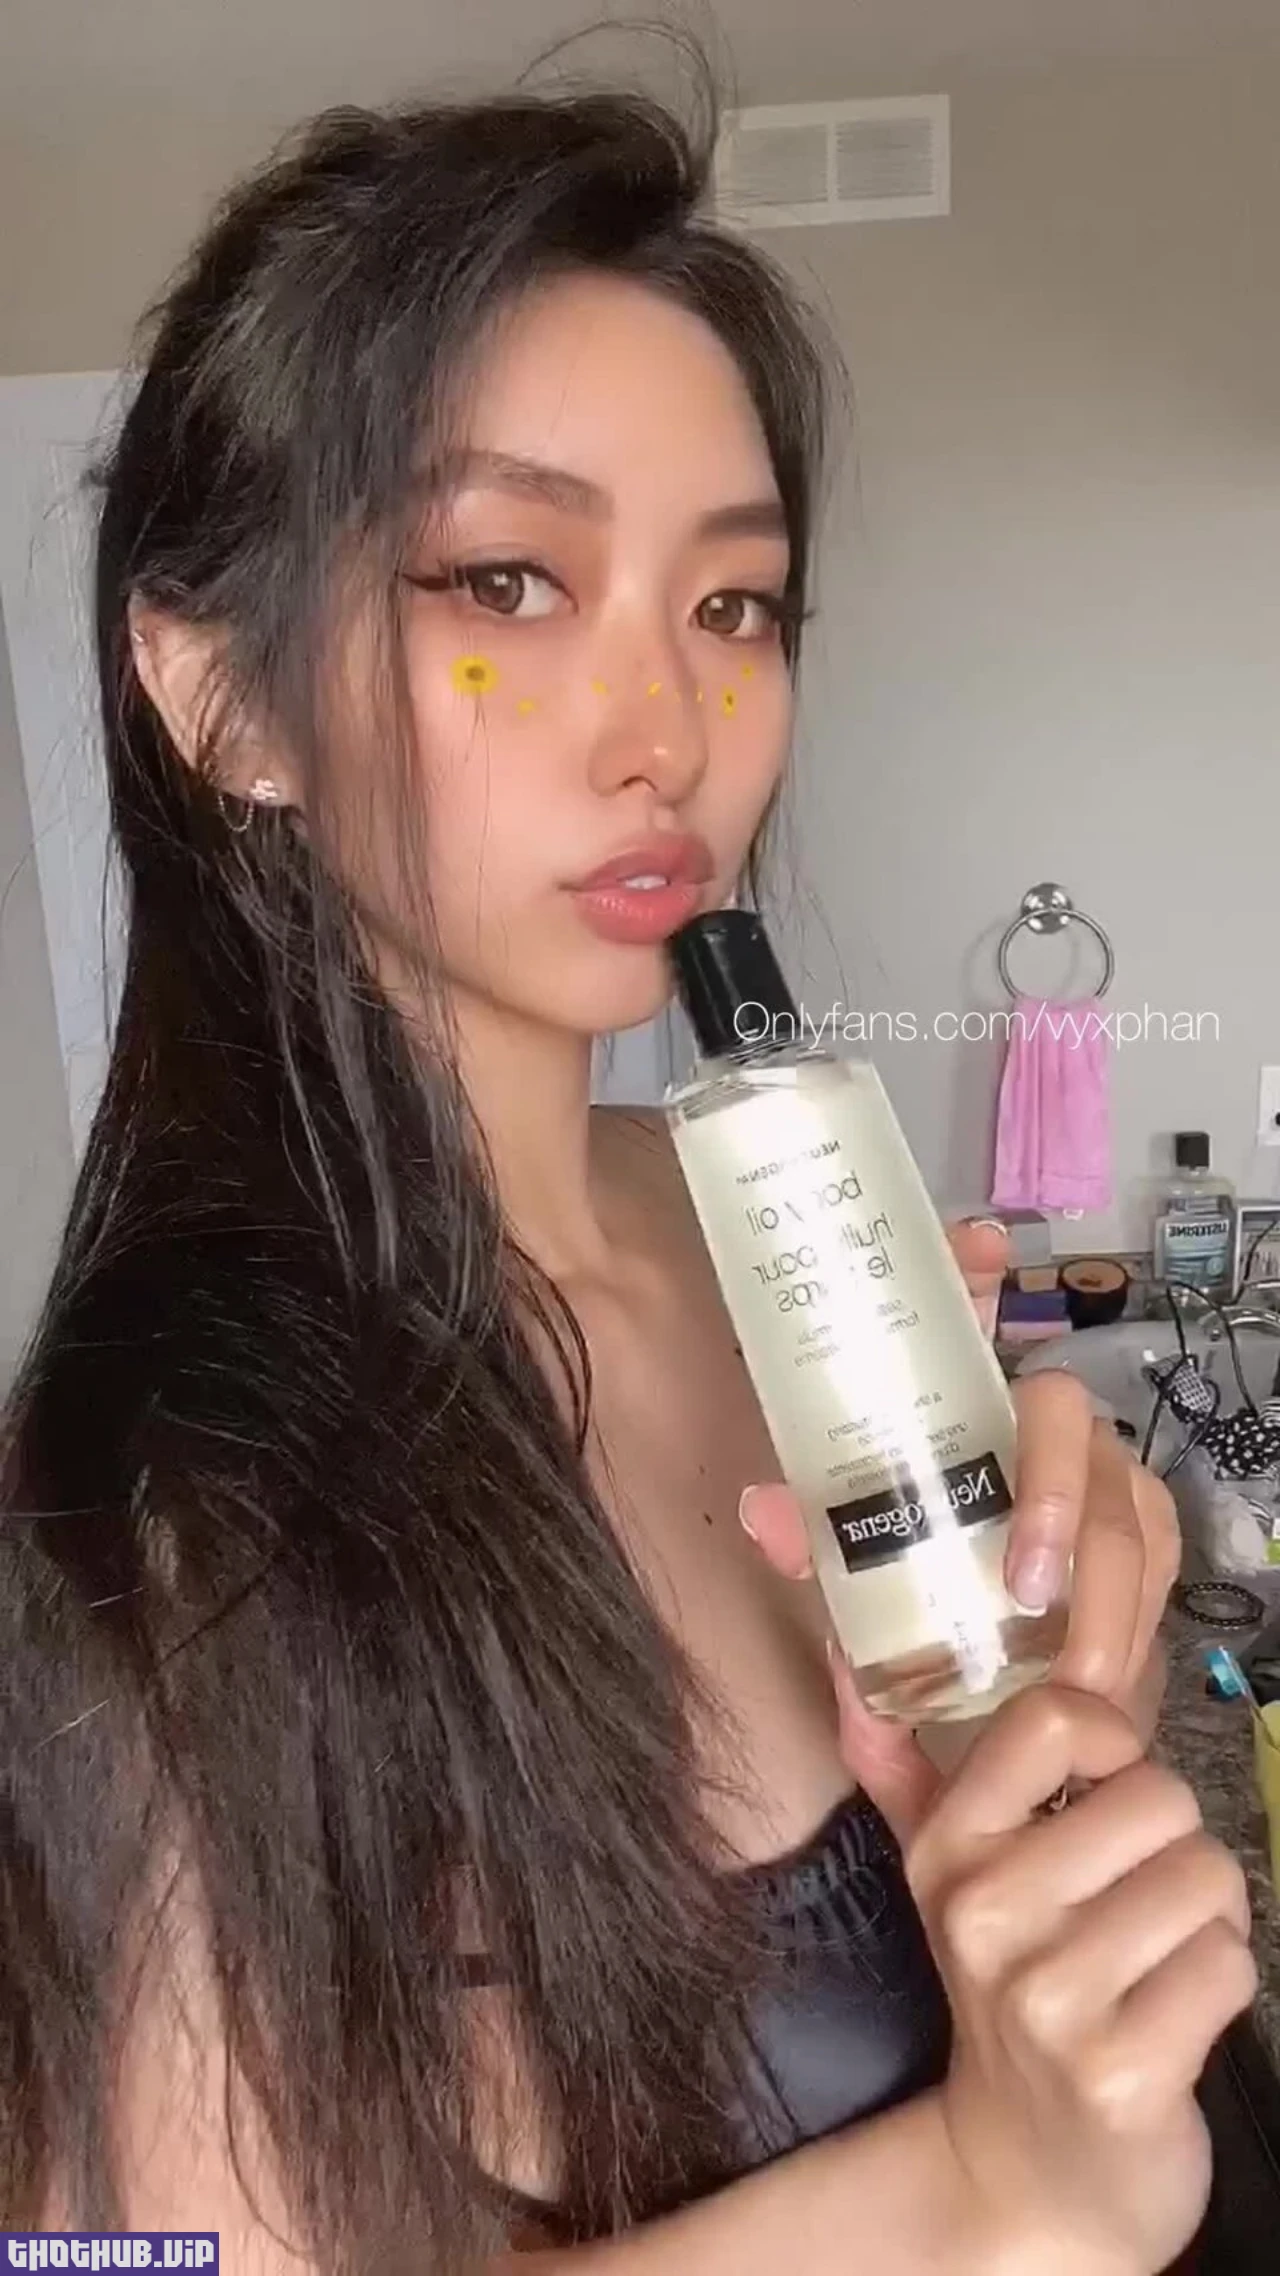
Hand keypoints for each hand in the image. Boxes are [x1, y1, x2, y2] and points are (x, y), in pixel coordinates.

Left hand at [740, 1218, 1179, 1759]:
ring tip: (1070, 1668)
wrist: (988, 1662)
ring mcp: (1100, 1470)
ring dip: (1098, 1585)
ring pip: (1122, 1502)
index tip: (979, 1245)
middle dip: (1052, 1494)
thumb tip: (763, 1512)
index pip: (966, 1319)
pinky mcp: (1143, 1531)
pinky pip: (1155, 1556)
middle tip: (1025, 1584)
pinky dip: (1132, 1618)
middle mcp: (1035, 1421)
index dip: (972, 1274)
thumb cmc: (918, 1589)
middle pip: (1065, 1413)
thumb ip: (812, 1540)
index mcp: (961, 1408)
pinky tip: (1106, 1675)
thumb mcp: (853, 1567)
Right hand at [875, 1682, 1254, 2271]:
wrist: (1030, 2169)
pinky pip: (1228, 1964)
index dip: (1115, 1739)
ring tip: (1161, 1951)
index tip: (1108, 1785)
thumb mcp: (948, 1877)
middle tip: (1141, 1895)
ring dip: (1210, 1917)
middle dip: (1179, 1845)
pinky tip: (1175, 2008)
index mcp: (949, 1848)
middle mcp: (986, 1914)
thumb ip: (902, 1767)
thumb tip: (846, 1662)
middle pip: (1160, 1799)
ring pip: (1207, 1880)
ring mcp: (1050, 1997)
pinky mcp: (1121, 2071)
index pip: (1055, 1718)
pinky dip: (1224, 1981)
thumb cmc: (1014, 1989)